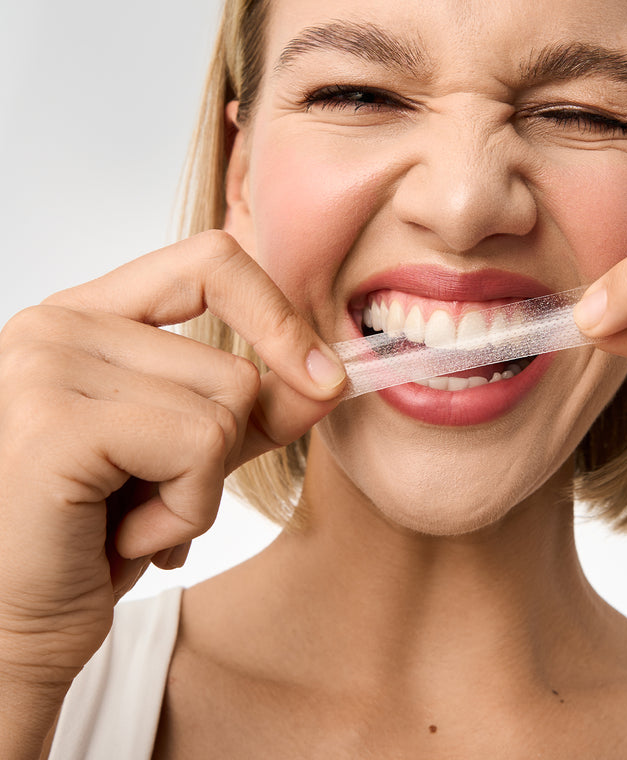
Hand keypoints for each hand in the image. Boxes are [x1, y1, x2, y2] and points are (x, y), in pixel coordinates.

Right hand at [0, 231, 344, 718]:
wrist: (18, 627)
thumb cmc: (94, 535)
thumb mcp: (192, 455)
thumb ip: (259, 408)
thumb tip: (332, 376)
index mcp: (85, 314)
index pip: (211, 262)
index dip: (278, 316)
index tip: (322, 375)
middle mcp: (56, 325)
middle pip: (233, 365)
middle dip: (218, 454)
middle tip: (144, 497)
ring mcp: (47, 367)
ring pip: (227, 405)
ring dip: (199, 489)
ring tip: (126, 516)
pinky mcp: (58, 425)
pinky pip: (200, 446)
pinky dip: (185, 510)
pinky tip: (119, 536)